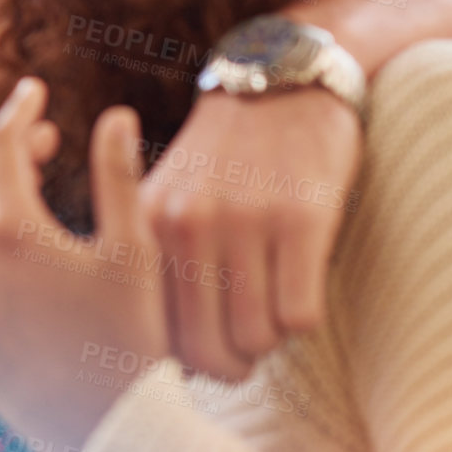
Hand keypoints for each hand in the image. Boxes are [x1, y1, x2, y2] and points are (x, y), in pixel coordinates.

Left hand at [0, 77, 165, 451]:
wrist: (109, 432)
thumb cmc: (132, 339)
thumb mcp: (136, 252)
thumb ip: (118, 175)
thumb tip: (114, 114)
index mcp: (10, 232)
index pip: (0, 144)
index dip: (20, 110)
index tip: (37, 90)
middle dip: (6, 153)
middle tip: (46, 145)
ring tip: (24, 193)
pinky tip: (4, 251)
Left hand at [139, 88, 359, 379]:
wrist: (279, 85)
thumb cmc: (223, 164)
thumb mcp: (167, 202)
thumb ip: (156, 265)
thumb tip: (166, 358)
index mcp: (146, 226)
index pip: (155, 335)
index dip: (184, 359)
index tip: (204, 348)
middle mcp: (188, 224)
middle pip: (209, 351)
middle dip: (233, 366)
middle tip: (246, 351)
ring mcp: (244, 220)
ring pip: (258, 338)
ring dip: (271, 340)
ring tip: (272, 312)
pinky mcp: (301, 218)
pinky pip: (301, 316)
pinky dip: (304, 318)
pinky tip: (301, 287)